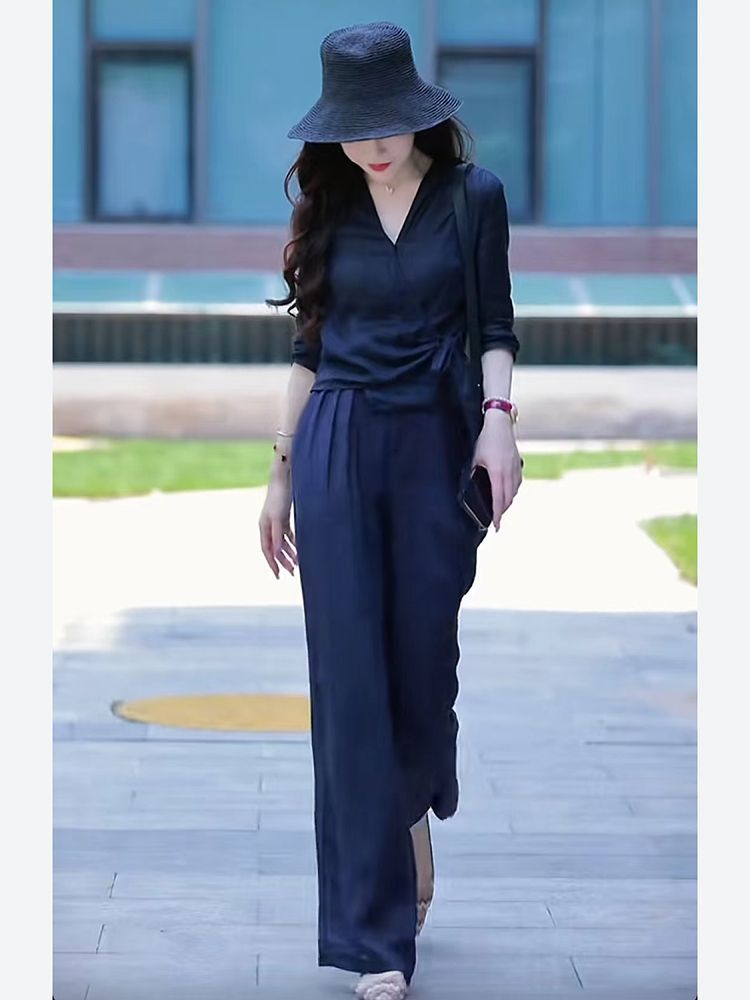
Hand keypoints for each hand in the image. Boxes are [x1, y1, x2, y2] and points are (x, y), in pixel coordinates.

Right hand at [258, 468, 297, 577]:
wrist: (283, 479)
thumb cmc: (279, 497)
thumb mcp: (278, 518)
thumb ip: (277, 536)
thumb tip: (276, 553)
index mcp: (263, 527)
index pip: (267, 550)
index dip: (272, 563)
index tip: (278, 575)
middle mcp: (268, 526)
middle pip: (275, 549)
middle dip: (283, 561)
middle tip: (292, 573)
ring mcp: (276, 522)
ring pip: (282, 543)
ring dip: (289, 553)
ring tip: (297, 563)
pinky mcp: (283, 518)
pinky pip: (288, 535)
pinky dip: (293, 542)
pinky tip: (300, 548)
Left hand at [471, 411, 522, 530]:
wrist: (500, 423)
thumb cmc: (486, 439)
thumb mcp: (476, 458)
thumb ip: (474, 473)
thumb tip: (472, 486)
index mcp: (497, 472)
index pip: (498, 499)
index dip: (497, 514)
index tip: (496, 526)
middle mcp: (509, 472)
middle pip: (508, 498)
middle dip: (502, 511)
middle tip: (497, 520)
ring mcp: (515, 468)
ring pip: (514, 491)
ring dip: (508, 501)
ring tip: (501, 508)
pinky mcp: (518, 463)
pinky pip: (517, 483)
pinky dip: (513, 491)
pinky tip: (508, 492)